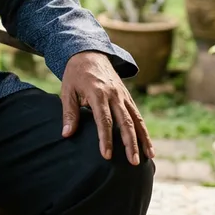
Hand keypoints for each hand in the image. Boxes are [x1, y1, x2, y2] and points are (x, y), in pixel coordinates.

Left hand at [61, 51, 154, 165]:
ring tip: (148, 157)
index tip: (107, 155)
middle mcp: (113, 94)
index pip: (104, 119)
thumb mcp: (67, 91)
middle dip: (130, 143)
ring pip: (136, 119)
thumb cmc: (75, 74)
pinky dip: (144, 130)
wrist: (88, 53)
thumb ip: (69, 113)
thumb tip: (66, 134)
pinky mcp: (127, 96)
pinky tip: (148, 145)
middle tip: (133, 162)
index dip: (106, 138)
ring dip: (143, 138)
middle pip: (125, 121)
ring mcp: (122, 95)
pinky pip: (138, 114)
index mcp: (97, 93)